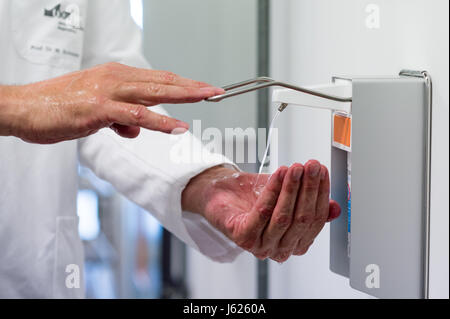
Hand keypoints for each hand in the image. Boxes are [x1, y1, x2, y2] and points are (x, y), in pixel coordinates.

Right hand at [0, 62, 223, 143]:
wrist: (23, 109)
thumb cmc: (58, 108)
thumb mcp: (96, 113)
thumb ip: (120, 118)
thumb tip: (137, 128)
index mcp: (116, 77)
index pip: (157, 79)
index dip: (183, 84)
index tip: (203, 88)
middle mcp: (115, 79)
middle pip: (163, 82)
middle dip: (193, 86)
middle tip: (217, 90)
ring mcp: (108, 92)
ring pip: (154, 92)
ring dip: (184, 95)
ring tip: (208, 97)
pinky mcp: (99, 109)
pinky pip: (136, 115)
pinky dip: (160, 122)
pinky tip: (178, 127)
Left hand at [182, 161, 340, 261]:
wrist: (221, 193)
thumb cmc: (253, 197)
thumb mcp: (288, 198)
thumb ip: (311, 204)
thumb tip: (335, 208)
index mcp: (295, 243)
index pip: (315, 221)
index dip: (321, 195)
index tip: (323, 173)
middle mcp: (279, 249)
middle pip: (301, 220)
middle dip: (309, 189)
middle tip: (311, 167)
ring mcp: (260, 246)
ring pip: (283, 217)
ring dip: (292, 189)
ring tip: (296, 168)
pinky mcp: (243, 237)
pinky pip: (263, 213)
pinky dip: (273, 191)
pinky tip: (278, 175)